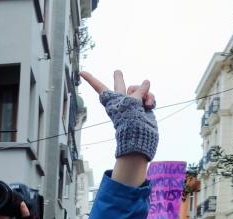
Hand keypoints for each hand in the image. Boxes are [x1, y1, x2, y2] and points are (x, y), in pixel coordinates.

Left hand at [81, 69, 156, 183]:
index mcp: (112, 99)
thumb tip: (146, 82)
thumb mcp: (132, 101)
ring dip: (146, 94)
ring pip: (140, 90)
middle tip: (117, 71)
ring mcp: (132, 104)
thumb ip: (139, 90)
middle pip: (120, 86)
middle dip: (119, 78)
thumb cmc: (130, 117)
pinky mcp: (143, 107)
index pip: (99, 87)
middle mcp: (121, 100)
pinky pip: (148, 97)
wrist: (140, 133)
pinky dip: (151, 100)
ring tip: (146, 104)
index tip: (80, 72)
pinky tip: (151, 106)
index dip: (91, 79)